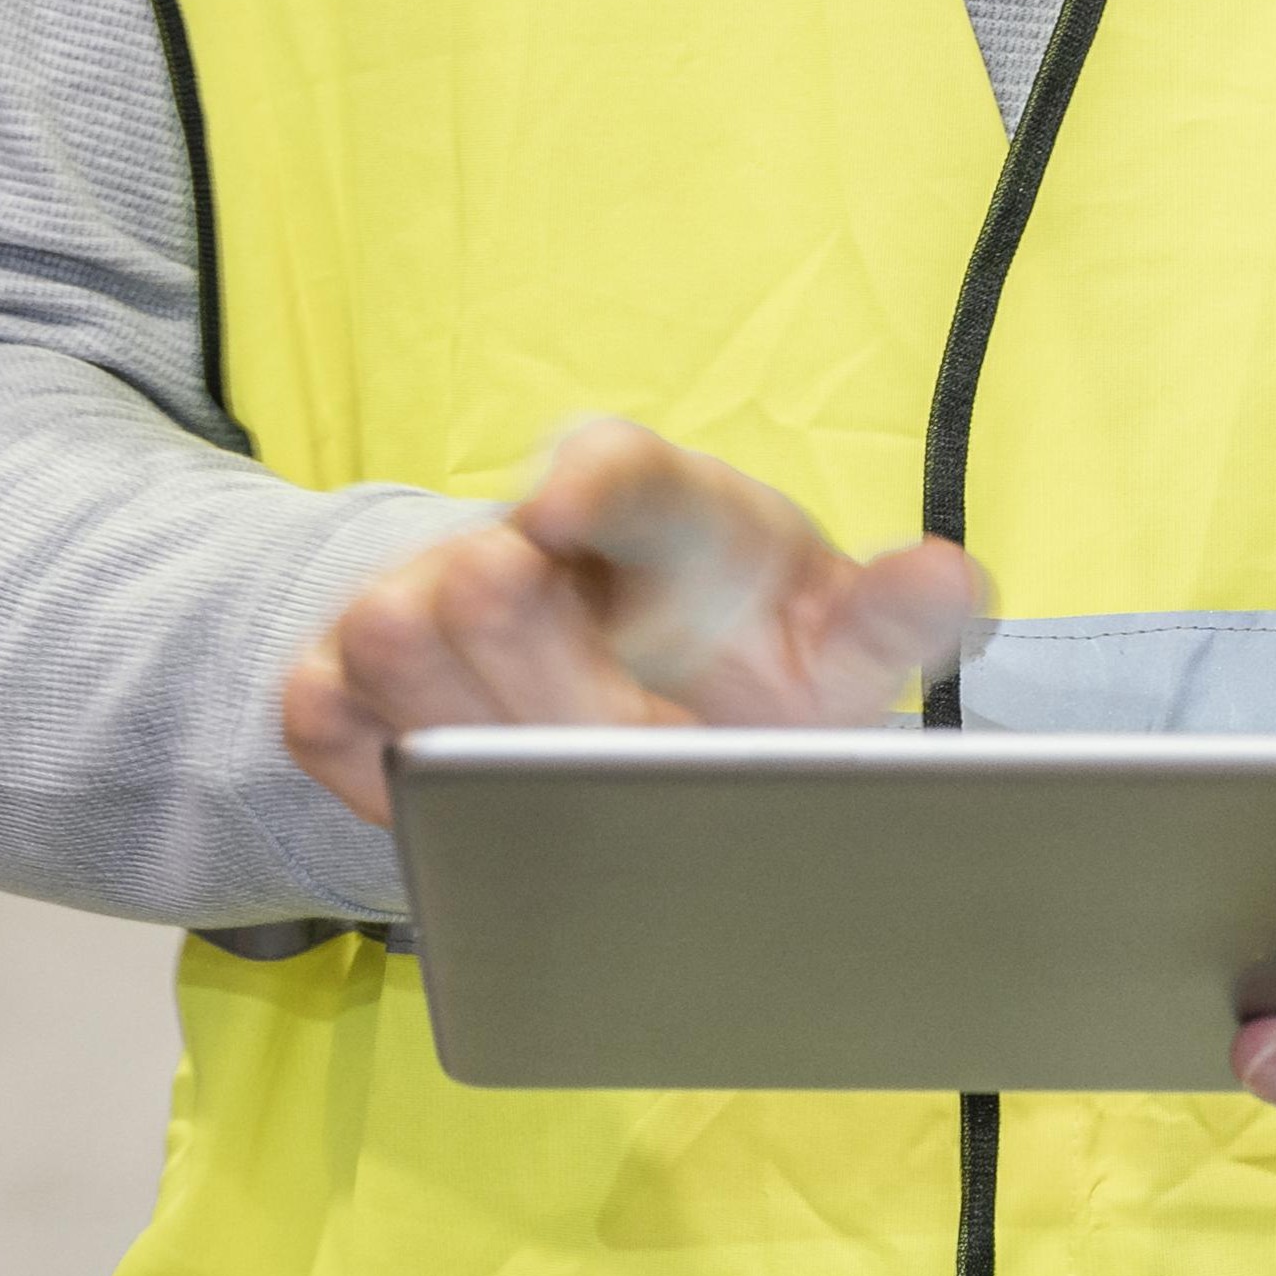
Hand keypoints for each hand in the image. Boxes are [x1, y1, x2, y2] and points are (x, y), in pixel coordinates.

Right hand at [282, 419, 984, 826]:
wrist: (639, 669)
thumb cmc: (750, 647)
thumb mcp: (833, 637)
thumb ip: (894, 617)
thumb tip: (955, 581)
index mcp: (668, 514)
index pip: (626, 470)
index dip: (593, 482)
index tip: (561, 507)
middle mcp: (535, 535)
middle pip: (488, 582)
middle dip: (548, 693)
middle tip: (622, 762)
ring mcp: (432, 589)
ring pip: (392, 633)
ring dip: (465, 728)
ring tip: (551, 783)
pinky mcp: (350, 667)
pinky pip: (320, 710)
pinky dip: (377, 768)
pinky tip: (465, 804)